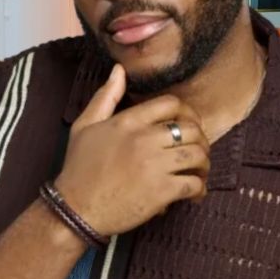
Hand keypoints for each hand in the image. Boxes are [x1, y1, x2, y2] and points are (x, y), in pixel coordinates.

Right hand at [55, 64, 210, 236]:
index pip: (172, 104)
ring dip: (204, 164)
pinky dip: (200, 188)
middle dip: (201, 140)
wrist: (75, 208)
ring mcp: (155, 165)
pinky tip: (195, 193)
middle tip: (198, 151)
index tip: (189, 124)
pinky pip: (194, 184)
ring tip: (199, 172)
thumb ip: (106, 96)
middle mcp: (144, 139)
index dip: (188, 112)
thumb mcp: (85, 125)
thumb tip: (119, 70)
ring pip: (198, 155)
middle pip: (192, 129)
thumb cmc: (79, 168)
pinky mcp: (161, 192)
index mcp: (129, 121)